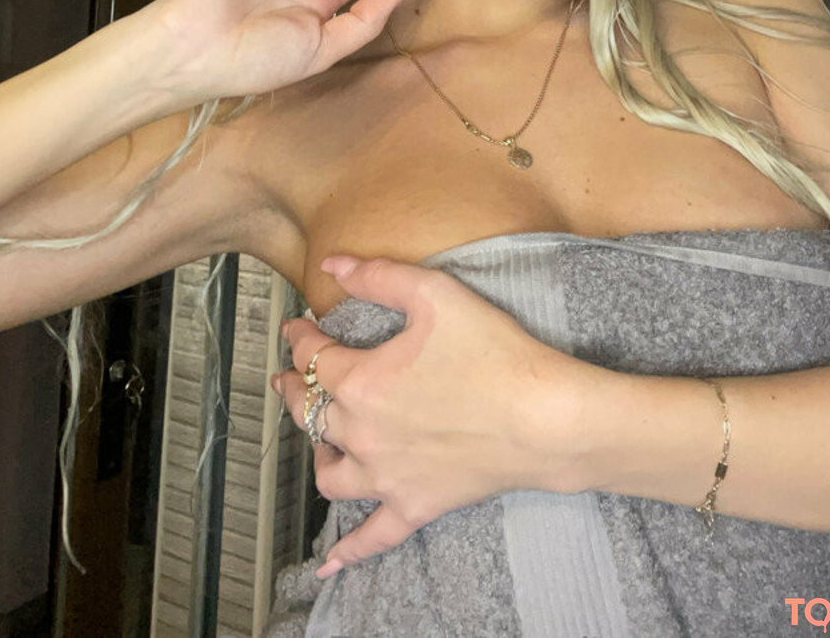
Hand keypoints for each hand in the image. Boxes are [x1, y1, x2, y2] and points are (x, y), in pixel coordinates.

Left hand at [271, 255, 575, 575]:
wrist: (541, 416)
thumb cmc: (494, 352)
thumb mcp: (435, 294)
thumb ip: (378, 276)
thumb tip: (333, 264)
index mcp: (361, 381)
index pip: (315, 356)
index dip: (301, 336)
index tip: (298, 325)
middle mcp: (363, 434)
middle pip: (310, 413)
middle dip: (294, 390)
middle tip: (288, 376)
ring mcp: (386, 477)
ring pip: (329, 473)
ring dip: (315, 451)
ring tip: (317, 438)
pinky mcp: (414, 505)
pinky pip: (371, 537)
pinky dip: (347, 552)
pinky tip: (329, 566)